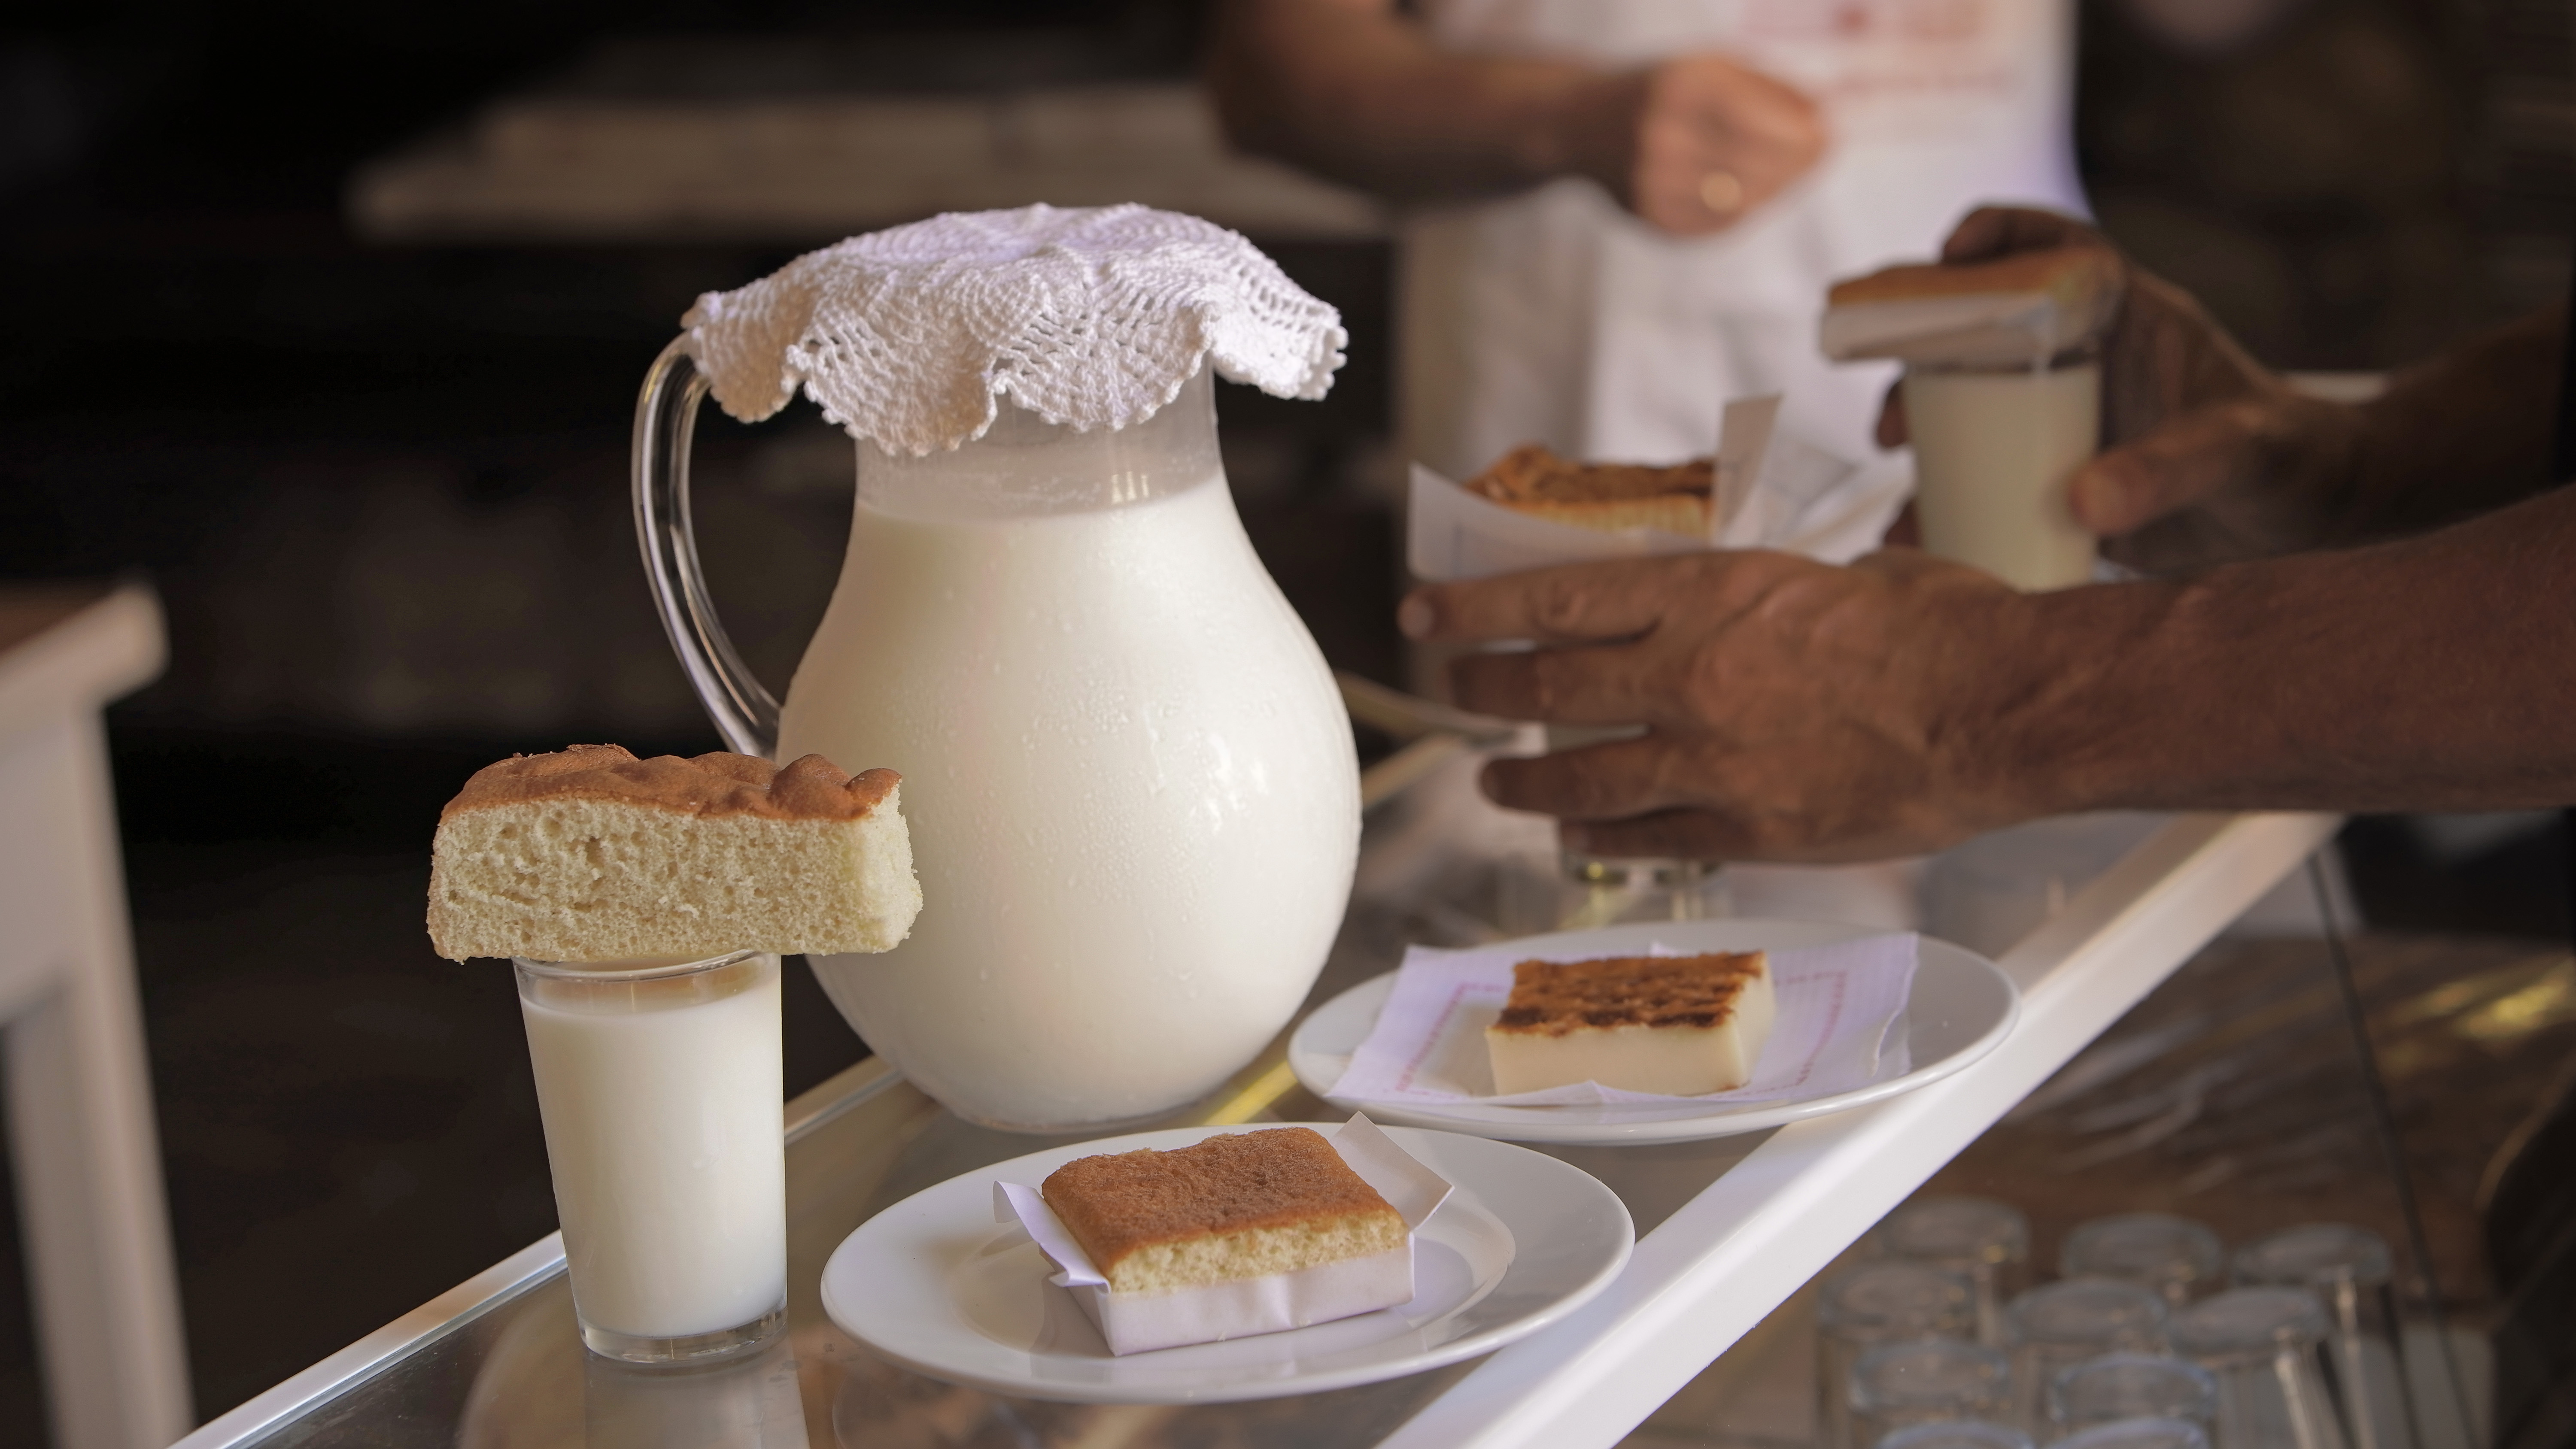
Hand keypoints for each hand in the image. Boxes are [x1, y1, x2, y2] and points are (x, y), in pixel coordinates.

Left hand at [1397, 549, 2047, 861]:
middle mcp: (1691, 676)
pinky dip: (1601, 839)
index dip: (1476, 607)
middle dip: (1482, 690)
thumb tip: (1712, 608)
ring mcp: (1712, 759)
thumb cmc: (1936, 628)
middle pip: (1546, 688)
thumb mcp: (1822, 575)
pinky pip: (1646, 839)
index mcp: (1709, 595)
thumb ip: (1748, 598)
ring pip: (1578, 777)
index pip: (1555, 597)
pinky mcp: (1746, 829)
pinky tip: (1576, 839)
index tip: (1426, 610)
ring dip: (1522, 781)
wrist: (2000, 708)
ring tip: (1494, 783)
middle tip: (1453, 690)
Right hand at [1611, 54, 1826, 235]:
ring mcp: (1652, 184)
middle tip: (1819, 154)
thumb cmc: (1662, 88)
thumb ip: (1767, 87)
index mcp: (1678, 89)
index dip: (1801, 132)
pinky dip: (1746, 209)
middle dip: (1798, 163)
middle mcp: (1661, 138)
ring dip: (1777, 189)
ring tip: (1788, 171)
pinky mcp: (1651, 218)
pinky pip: (1718, 225)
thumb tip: (1824, 115)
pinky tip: (1753, 191)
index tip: (1827, 133)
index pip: (1757, 121)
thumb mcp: (1710, 66)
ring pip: (1741, 202)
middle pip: (1754, 165)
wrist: (1583, 125)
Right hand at [1876, 207, 2364, 570]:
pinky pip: (1980, 473)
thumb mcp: (2239, 456)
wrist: (2308, 517)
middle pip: (1982, 321)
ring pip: (1967, 397)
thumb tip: (2081, 502)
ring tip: (1892, 455)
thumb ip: (2169, 469)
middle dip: (1918, 342)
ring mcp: (2061, 413)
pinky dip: (1939, 498)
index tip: (1951, 252)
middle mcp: (2083, 356)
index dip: (2001, 235)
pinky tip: (1914, 528)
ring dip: (1917, 419)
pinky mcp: (2053, 472)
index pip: (2059, 248)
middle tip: (1893, 388)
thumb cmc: (2289, 460)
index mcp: (2129, 318)